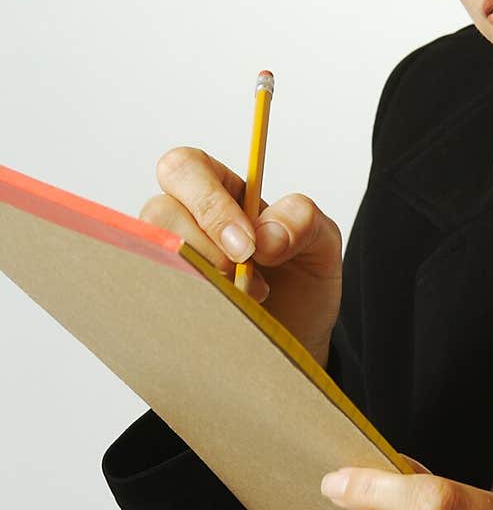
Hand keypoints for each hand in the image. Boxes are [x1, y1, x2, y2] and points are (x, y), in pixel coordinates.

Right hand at [141, 146, 341, 366]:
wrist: (296, 341)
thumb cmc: (302, 283)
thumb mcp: (321, 242)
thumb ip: (303, 220)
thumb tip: (265, 235)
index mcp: (220, 191)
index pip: (185, 168)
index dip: (208, 202)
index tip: (247, 246)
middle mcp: (185, 222)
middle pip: (158, 212)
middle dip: (203, 246)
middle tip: (241, 274)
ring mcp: (170, 263)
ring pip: (153, 256)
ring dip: (200, 281)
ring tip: (243, 300)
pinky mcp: (164, 301)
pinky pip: (154, 298)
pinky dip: (189, 308)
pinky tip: (223, 317)